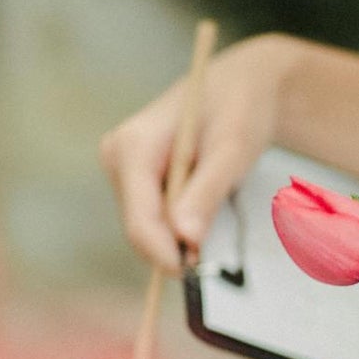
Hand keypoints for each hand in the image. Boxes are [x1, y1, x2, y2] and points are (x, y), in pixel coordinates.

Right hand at [100, 34, 298, 273]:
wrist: (241, 85)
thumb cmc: (240, 109)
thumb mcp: (232, 149)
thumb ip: (206, 192)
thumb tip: (184, 238)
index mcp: (132, 145)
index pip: (139, 219)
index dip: (165, 252)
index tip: (198, 273)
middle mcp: (117, 156)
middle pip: (140, 227)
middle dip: (175, 244)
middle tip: (218, 247)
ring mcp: (123, 168)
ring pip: (147, 227)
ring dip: (180, 233)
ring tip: (217, 204)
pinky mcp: (135, 179)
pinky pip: (154, 218)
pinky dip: (180, 223)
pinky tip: (204, 202)